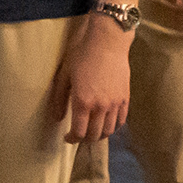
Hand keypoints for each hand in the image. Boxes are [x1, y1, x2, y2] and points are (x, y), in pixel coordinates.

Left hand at [50, 13, 131, 142]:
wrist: (107, 43)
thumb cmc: (81, 55)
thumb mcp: (64, 75)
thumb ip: (59, 98)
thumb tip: (57, 118)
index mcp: (83, 101)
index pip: (79, 132)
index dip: (72, 139)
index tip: (67, 138)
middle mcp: (101, 107)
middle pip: (95, 135)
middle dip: (85, 139)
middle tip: (78, 136)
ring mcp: (115, 104)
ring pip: (109, 131)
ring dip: (99, 135)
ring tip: (91, 131)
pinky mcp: (125, 99)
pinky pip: (121, 121)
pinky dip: (113, 127)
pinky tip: (106, 124)